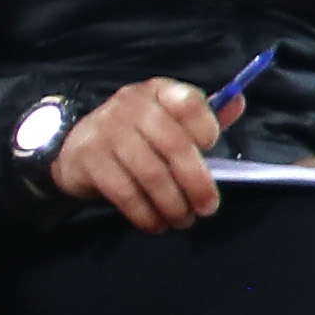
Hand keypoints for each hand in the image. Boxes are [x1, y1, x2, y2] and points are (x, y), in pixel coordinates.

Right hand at [53, 76, 244, 233]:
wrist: (76, 145)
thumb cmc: (137, 134)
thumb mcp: (169, 119)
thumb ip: (204, 116)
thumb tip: (238, 101)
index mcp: (158, 92)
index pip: (189, 104)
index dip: (206, 130)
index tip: (211, 150)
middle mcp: (131, 105)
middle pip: (174, 145)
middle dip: (196, 183)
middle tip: (206, 208)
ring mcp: (106, 130)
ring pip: (150, 173)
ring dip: (172, 204)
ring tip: (181, 220)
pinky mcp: (88, 158)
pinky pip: (124, 192)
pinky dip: (144, 213)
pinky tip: (155, 222)